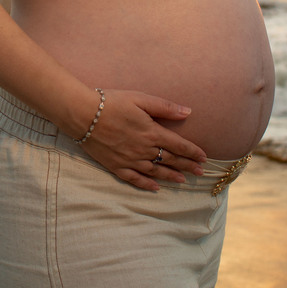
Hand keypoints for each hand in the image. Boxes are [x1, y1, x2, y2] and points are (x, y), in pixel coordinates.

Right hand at [77, 89, 207, 191]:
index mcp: (152, 132)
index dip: (193, 152)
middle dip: (187, 166)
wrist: (83, 115)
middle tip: (200, 173)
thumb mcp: (140, 99)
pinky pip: (135, 179)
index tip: (204, 158)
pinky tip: (155, 188)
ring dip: (171, 176)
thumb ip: (165, 107)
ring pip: (156, 172)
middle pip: (170, 160)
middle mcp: (144, 149)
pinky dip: (147, 185)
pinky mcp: (116, 166)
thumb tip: (187, 112)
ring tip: (183, 181)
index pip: (179, 145)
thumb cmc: (112, 102)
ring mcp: (130, 160)